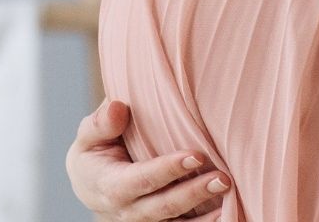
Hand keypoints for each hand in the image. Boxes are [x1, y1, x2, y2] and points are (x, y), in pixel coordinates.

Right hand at [66, 96, 230, 219]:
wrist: (90, 186)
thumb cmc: (94, 153)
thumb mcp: (88, 136)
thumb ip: (100, 124)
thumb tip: (118, 107)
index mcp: (109, 186)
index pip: (141, 180)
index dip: (167, 170)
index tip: (196, 155)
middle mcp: (127, 211)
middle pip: (163, 206)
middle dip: (193, 193)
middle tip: (222, 178)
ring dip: (204, 214)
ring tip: (229, 194)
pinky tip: (227, 212)